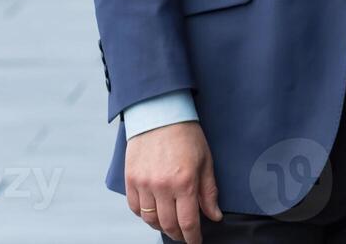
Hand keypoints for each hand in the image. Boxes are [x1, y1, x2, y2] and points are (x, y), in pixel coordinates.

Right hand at [125, 121, 221, 241]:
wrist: (160, 114)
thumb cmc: (187, 135)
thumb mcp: (206, 161)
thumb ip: (209, 191)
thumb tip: (214, 216)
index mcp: (185, 182)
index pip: (188, 221)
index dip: (193, 237)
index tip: (196, 242)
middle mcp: (162, 186)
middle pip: (168, 224)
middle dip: (178, 234)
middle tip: (185, 235)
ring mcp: (143, 183)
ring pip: (150, 219)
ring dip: (161, 226)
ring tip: (171, 225)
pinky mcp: (130, 179)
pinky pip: (134, 208)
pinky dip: (144, 215)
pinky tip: (154, 212)